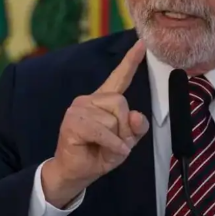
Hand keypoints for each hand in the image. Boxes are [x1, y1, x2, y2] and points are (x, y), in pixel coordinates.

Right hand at [41, 40, 150, 207]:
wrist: (77, 172)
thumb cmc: (99, 154)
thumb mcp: (126, 141)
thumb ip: (136, 127)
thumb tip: (136, 115)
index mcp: (103, 101)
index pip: (119, 78)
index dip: (131, 61)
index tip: (142, 44)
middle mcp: (89, 100)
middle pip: (120, 102)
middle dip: (124, 126)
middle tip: (114, 142)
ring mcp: (78, 108)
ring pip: (113, 118)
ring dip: (116, 139)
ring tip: (104, 147)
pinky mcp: (73, 121)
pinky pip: (103, 130)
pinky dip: (112, 144)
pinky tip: (110, 151)